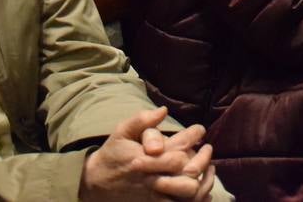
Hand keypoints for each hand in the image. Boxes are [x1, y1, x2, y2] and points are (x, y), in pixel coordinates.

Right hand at [81, 107, 215, 201]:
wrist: (95, 183)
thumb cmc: (112, 154)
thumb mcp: (121, 132)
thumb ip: (141, 120)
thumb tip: (163, 110)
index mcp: (144, 158)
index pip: (177, 150)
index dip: (193, 138)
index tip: (200, 130)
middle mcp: (151, 178)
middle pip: (187, 173)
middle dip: (202, 160)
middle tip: (207, 149)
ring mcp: (153, 195)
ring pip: (187, 193)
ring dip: (202, 180)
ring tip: (208, 168)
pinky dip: (195, 197)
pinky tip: (200, 185)